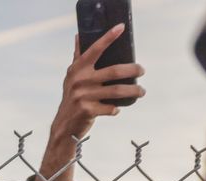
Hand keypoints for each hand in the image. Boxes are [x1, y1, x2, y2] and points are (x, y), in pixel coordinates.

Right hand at [40, 26, 145, 180]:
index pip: (95, 49)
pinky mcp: (88, 111)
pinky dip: (116, 109)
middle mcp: (80, 81)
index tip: (121, 28)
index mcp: (78, 69)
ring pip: (117, 91)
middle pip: (114, 71)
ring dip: (133, 91)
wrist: (63, 126)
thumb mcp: (72, 77)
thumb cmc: (72, 98)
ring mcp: (83, 96)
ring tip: (141, 91)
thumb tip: (79, 36)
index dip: (108, 37)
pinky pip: (111, 108)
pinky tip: (118, 108)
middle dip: (133, 70)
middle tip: (142, 70)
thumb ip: (78, 57)